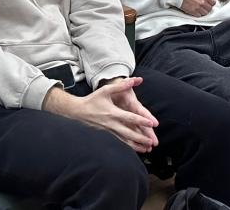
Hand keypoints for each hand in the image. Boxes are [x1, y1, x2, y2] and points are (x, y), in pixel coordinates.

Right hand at [44, 77, 158, 152]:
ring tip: (146, 149)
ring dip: (135, 145)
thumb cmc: (92, 100)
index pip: (130, 118)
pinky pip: (119, 142)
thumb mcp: (106, 90)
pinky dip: (127, 146)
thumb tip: (135, 79)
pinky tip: (135, 150)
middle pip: (128, 133)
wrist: (77, 111)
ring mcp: (108, 130)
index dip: (141, 121)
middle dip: (140, 138)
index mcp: (112, 113)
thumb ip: (121, 85)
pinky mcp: (107, 134)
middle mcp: (111, 124)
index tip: (152, 123)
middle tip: (151, 141)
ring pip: (124, 140)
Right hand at [180, 0, 215, 16]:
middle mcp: (202, 3)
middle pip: (210, 8)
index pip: (213, 2)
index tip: (211, 1)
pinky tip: (198, 11)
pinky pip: (199, 15)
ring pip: (205, 13)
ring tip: (203, 8)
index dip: (212, 2)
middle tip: (207, 5)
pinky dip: (200, 14)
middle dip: (209, 6)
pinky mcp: (192, 11)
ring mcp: (197, 8)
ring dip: (205, 11)